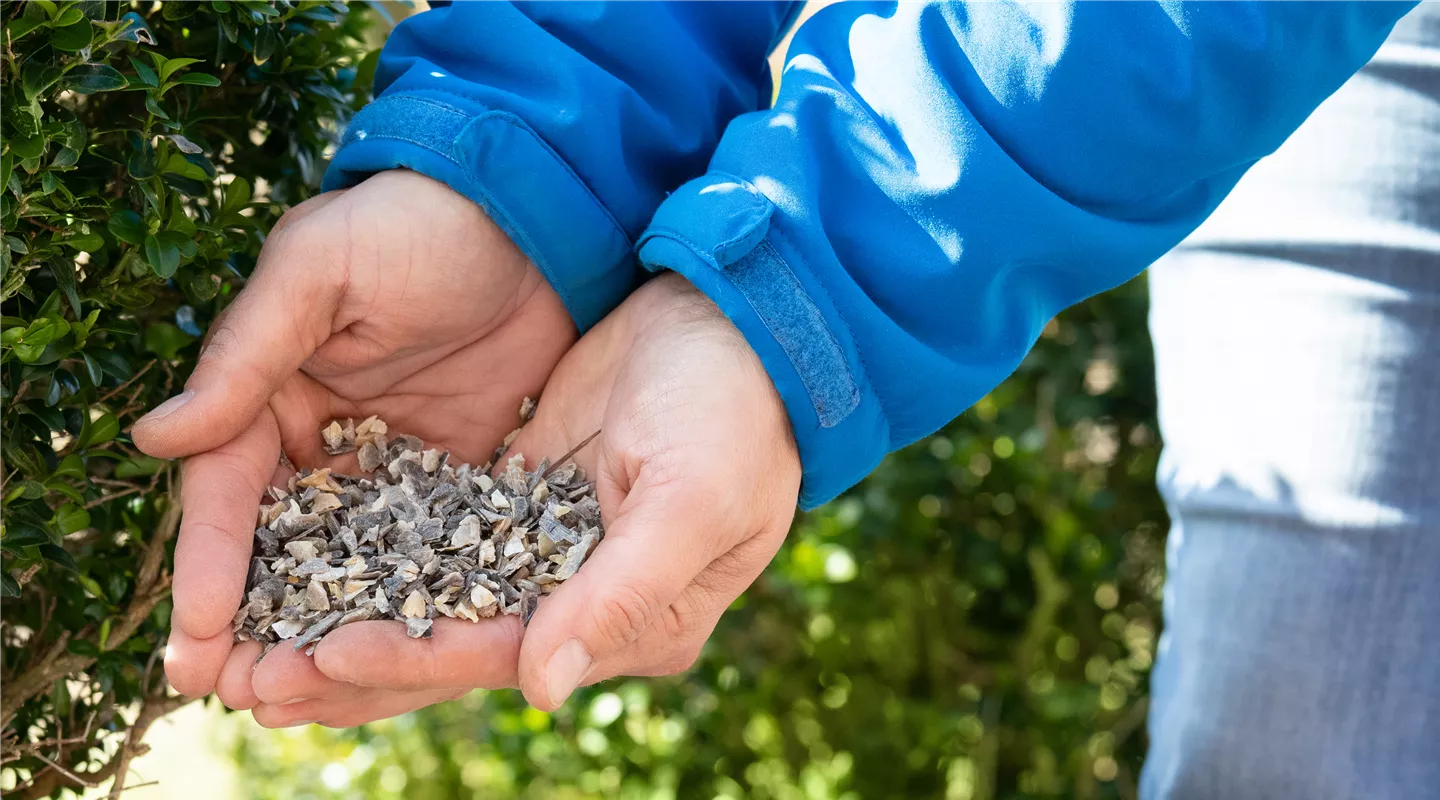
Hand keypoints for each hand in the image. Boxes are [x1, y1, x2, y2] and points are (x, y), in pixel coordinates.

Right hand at [132, 170, 575, 700]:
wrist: (531, 215)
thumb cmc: (413, 224)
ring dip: (327, 627)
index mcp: (271, 391)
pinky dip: (411, 600)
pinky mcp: (459, 476)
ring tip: (308, 699)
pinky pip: (431, 548)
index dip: (212, 562)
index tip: (201, 633)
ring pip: (350, 561)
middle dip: (257, 617)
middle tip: (242, 691)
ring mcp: (392, 464)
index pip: (229, 490)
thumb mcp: (318, 271)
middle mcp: (323, 438)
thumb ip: (246, 355)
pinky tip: (404, 658)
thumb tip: (156, 437)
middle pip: (281, 544)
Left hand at [237, 273, 800, 726]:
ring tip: (252, 647)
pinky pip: (435, 542)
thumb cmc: (734, 413)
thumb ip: (621, 593)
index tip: (324, 655)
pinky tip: (301, 564)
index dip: (414, 657)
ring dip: (350, 619)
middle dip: (356, 665)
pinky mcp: (520, 503)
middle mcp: (587, 606)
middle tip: (251, 684)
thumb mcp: (691, 499)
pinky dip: (372, 557)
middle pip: (456, 645)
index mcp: (639, 624)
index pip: (507, 654)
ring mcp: (551, 556)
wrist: (734, 323)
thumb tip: (542, 689)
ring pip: (434, 601)